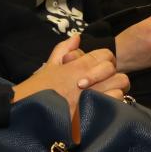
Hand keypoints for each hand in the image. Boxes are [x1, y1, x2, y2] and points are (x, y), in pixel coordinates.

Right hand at [12, 35, 126, 112]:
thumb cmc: (38, 91)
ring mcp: (92, 97)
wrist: (30, 114)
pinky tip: (101, 107)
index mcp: (77, 66)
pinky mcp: (95, 114)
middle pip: (116, 71)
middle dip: (111, 76)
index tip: (99, 69)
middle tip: (102, 83)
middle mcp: (87, 80)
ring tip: (102, 96)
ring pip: (120, 88)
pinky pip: (116, 105)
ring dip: (114, 91)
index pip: (106, 55)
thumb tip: (77, 37)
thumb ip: (63, 49)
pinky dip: (112, 105)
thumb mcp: (49, 66)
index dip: (105, 61)